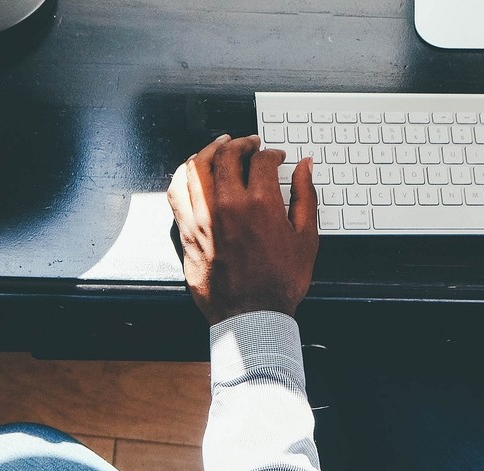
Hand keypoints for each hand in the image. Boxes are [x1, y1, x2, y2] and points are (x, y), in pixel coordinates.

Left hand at [167, 134, 318, 324]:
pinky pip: (177, 190)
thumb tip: (305, 167)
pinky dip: (185, 174)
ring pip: (198, 166)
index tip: (276, 158)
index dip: (272, 154)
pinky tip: (194, 170)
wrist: (252, 314)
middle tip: (250, 144)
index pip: (262, 160)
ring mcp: (203, 216)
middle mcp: (228, 204)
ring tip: (221, 147)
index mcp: (260, 203)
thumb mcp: (306, 238)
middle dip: (242, 144)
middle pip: (228, 155)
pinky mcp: (187, 229)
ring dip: (210, 150)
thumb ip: (305, 197)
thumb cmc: (280, 281)